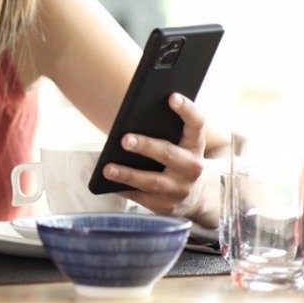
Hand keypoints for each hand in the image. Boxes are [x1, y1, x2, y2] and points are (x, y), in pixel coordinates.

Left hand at [99, 93, 216, 225]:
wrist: (196, 194)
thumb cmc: (178, 157)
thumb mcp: (180, 142)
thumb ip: (165, 128)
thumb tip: (132, 113)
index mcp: (195, 145)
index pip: (196, 124)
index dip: (187, 110)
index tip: (172, 96)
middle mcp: (192, 167)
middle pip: (169, 154)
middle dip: (146, 146)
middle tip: (124, 139)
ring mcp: (180, 189)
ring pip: (153, 181)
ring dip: (128, 175)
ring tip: (107, 168)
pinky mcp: (167, 206)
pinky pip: (142, 198)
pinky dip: (124, 190)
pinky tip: (107, 183)